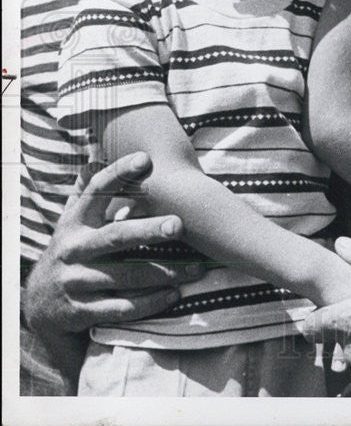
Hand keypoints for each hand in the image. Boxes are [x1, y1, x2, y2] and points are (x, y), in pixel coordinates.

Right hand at [24, 152, 204, 336]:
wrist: (38, 303)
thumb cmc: (74, 250)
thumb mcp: (76, 221)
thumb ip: (89, 193)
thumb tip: (97, 154)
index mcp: (76, 222)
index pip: (96, 191)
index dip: (119, 174)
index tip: (146, 159)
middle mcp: (74, 249)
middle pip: (115, 237)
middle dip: (148, 231)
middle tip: (179, 225)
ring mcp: (75, 281)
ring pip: (125, 276)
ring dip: (165, 272)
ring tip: (197, 268)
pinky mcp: (80, 310)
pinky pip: (121, 307)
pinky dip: (150, 302)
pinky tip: (175, 294)